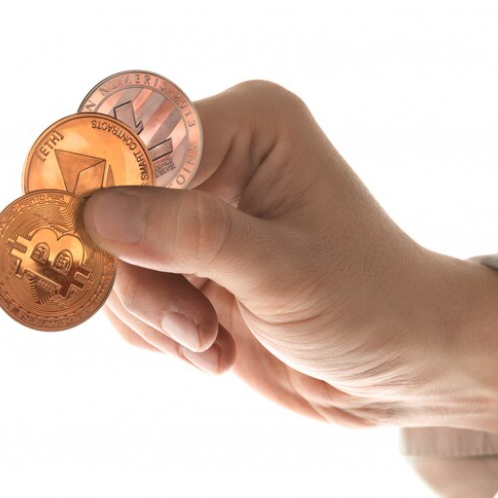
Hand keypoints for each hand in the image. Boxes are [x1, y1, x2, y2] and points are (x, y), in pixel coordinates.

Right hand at [83, 81, 497, 437]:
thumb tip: (94, 211)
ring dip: (154, 315)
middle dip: (140, 276)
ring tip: (214, 343)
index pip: (143, 136)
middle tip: (191, 327)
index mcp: (250, 126)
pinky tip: (214, 348)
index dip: (108, 188)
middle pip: (114, 202)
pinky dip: (159, 333)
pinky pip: (127, 298)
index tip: (92, 247)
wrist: (405, 371)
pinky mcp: (187, 270)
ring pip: (113, 258)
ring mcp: (196, 218)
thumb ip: (190, 236)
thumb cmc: (372, 304)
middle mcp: (216, 161)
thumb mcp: (284, 272)